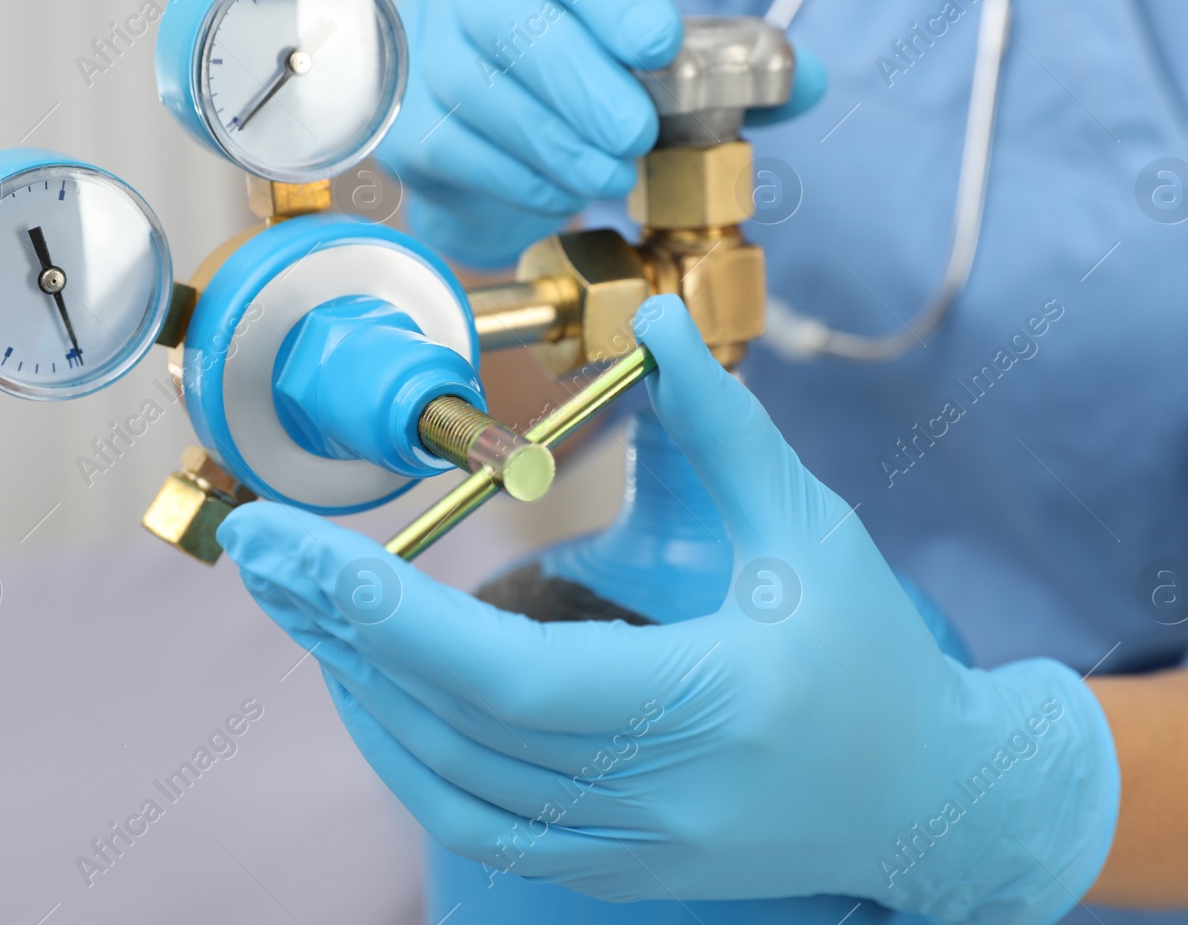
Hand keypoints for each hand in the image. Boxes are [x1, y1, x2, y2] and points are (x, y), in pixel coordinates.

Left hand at [220, 297, 1116, 922]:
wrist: (930, 798)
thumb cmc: (875, 655)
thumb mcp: (809, 526)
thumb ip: (724, 421)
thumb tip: (654, 321)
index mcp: (709, 703)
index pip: (507, 674)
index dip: (389, 615)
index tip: (295, 552)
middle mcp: (657, 797)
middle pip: (452, 725)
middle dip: (339, 632)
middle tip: (258, 553)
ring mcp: (630, 848)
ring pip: (447, 783)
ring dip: (360, 689)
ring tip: (301, 605)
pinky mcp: (614, 867)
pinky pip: (476, 819)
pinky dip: (407, 752)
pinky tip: (371, 687)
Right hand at [376, 0, 825, 268]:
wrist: (488, 139)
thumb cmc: (575, 84)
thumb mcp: (648, 61)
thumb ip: (731, 65)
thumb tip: (809, 81)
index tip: (659, 43)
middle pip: (509, 25)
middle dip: (580, 84)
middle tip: (634, 133)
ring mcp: (423, 59)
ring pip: (482, 95)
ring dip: (557, 143)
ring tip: (610, 173)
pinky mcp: (408, 133)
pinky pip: (464, 154)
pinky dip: (522, 180)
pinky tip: (562, 191)